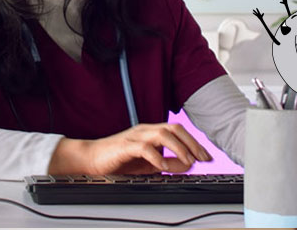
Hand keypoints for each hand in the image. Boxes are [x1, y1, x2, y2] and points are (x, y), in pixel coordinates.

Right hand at [48, 123, 211, 174]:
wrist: (91, 159)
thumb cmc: (118, 160)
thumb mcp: (148, 165)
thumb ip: (167, 164)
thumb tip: (187, 165)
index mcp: (151, 133)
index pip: (178, 131)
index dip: (194, 143)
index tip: (206, 157)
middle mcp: (145, 131)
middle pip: (174, 128)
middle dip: (191, 143)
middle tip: (202, 158)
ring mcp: (135, 137)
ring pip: (162, 134)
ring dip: (178, 148)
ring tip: (187, 161)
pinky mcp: (125, 146)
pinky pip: (144, 148)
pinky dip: (157, 157)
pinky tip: (162, 167)